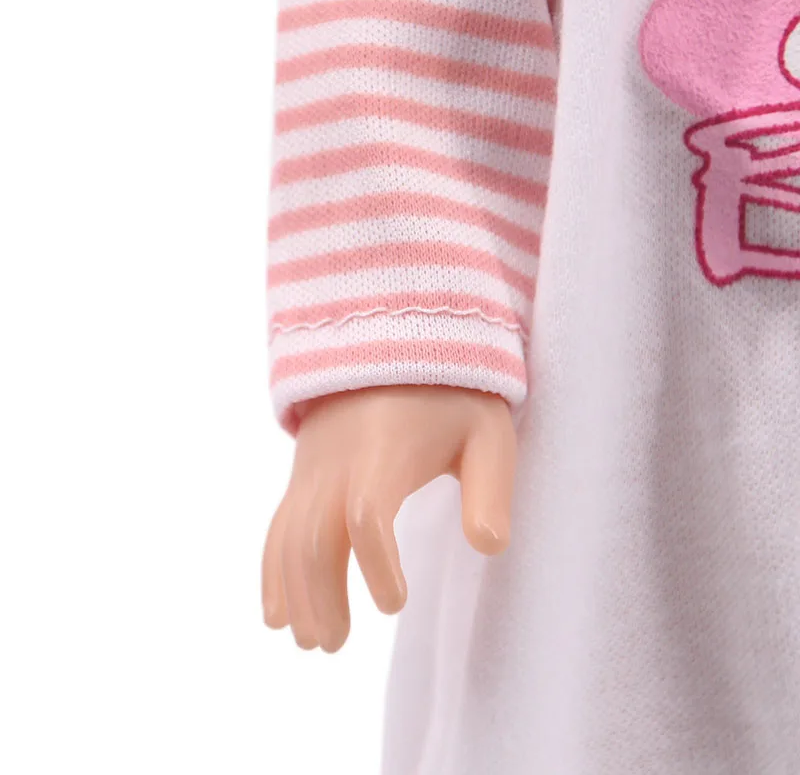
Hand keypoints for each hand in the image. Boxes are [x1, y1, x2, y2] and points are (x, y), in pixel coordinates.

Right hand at [261, 385, 516, 652]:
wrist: (391, 349)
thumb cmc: (450, 396)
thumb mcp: (487, 432)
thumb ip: (491, 487)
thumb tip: (489, 546)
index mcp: (387, 450)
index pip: (366, 512)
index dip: (374, 562)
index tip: (395, 603)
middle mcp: (338, 462)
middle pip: (313, 534)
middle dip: (320, 595)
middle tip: (337, 644)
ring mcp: (313, 469)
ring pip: (288, 536)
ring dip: (294, 592)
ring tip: (314, 642)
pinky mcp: (304, 477)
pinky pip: (278, 526)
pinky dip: (272, 571)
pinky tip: (277, 614)